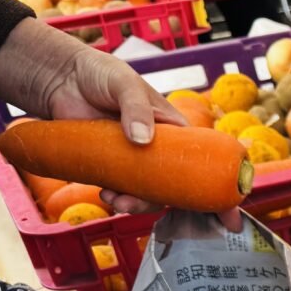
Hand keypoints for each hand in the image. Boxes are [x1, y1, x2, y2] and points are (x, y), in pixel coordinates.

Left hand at [0, 18, 243, 229]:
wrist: (59, 78)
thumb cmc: (101, 74)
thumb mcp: (125, 84)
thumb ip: (137, 109)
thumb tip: (142, 140)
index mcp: (175, 131)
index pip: (206, 162)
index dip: (220, 191)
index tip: (230, 216)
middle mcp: (161, 150)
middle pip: (178, 188)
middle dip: (168, 205)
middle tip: (145, 207)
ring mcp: (136, 161)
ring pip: (150, 194)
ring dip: (137, 204)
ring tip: (115, 199)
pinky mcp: (112, 167)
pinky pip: (124, 192)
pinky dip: (119, 199)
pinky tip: (106, 193)